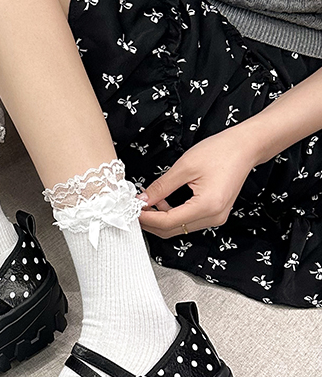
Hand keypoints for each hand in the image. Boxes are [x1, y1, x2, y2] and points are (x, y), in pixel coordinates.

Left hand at [137, 127, 257, 237]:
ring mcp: (216, 217)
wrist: (245, 147)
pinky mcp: (215, 213)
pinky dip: (172, 215)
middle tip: (134, 208)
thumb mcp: (184, 167)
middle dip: (151, 222)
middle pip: (173, 230)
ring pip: (180, 227)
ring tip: (147, 202)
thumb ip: (161, 187)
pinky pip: (188, 221)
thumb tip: (143, 199)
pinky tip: (162, 202)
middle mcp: (214, 217)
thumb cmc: (220, 151)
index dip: (147, 218)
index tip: (131, 210)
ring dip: (161, 219)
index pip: (168, 222)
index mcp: (207, 206)